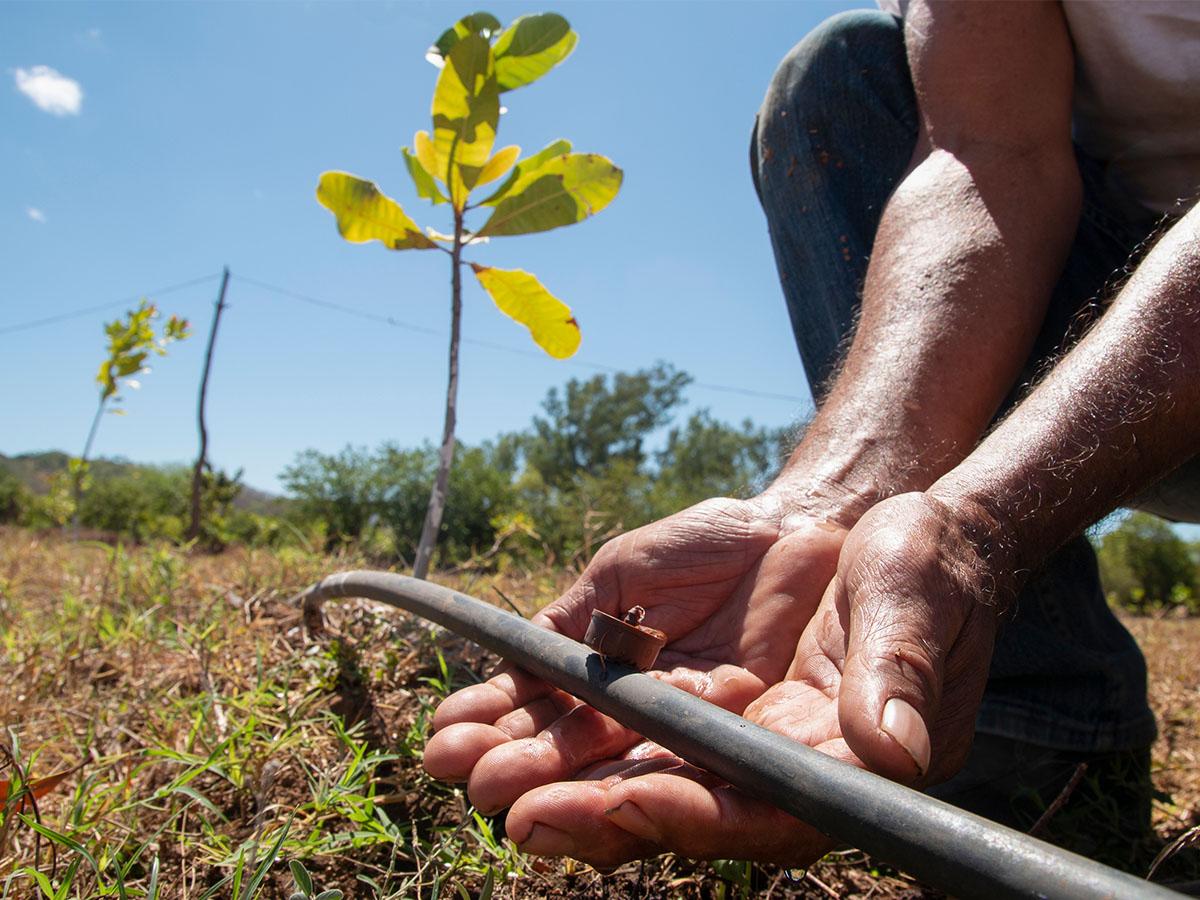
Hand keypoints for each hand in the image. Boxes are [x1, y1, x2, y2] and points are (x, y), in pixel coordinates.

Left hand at [425, 491, 1015, 867]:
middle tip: (504, 803)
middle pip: (649, 793)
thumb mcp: (915, 605)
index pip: (740, 808)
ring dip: (528, 757)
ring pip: (600, 749)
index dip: (679, 811)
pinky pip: (582, 685)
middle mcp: (736, 750)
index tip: (618, 803)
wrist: (864, 522)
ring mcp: (685, 706)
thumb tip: (891, 750)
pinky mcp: (648, 657)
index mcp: (813, 762)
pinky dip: (525, 698)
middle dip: (574, 801)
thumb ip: (898, 676)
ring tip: (454, 757)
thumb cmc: (917, 569)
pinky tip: (467, 711)